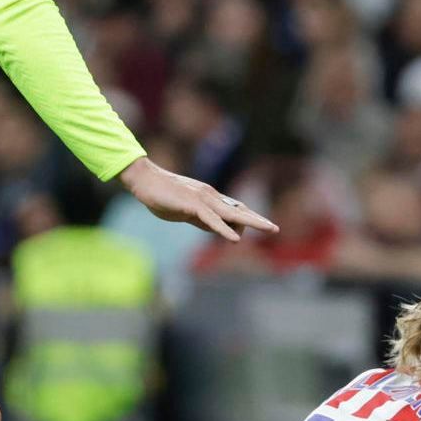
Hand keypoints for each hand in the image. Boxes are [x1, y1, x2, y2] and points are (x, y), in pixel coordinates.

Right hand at [117, 156, 279, 241]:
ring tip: (268, 229)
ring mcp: (202, 200)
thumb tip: (215, 229)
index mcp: (209, 198)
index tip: (264, 225)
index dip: (249, 218)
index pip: (234, 209)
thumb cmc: (162, 196)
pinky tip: (235, 239)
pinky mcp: (192, 205)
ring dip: (251, 222)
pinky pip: (211, 220)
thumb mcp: (185, 212)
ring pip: (231, 214)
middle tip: (275, 229)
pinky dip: (224, 230)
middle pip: (239, 210)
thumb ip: (201, 220)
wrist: (144, 180)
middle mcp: (210, 197)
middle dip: (258, 220)